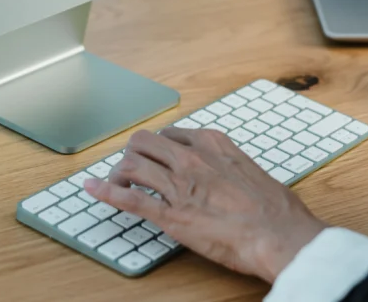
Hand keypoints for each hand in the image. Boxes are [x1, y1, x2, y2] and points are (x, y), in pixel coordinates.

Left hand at [83, 127, 326, 282]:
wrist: (276, 232)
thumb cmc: (273, 208)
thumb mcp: (250, 171)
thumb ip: (229, 165)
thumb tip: (224, 173)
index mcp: (213, 143)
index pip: (172, 134)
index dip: (160, 147)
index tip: (158, 157)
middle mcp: (191, 158)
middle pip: (145, 142)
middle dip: (134, 153)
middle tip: (134, 169)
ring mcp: (178, 185)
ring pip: (132, 164)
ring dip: (120, 172)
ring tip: (118, 182)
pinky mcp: (169, 214)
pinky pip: (129, 198)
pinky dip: (105, 192)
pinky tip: (91, 189)